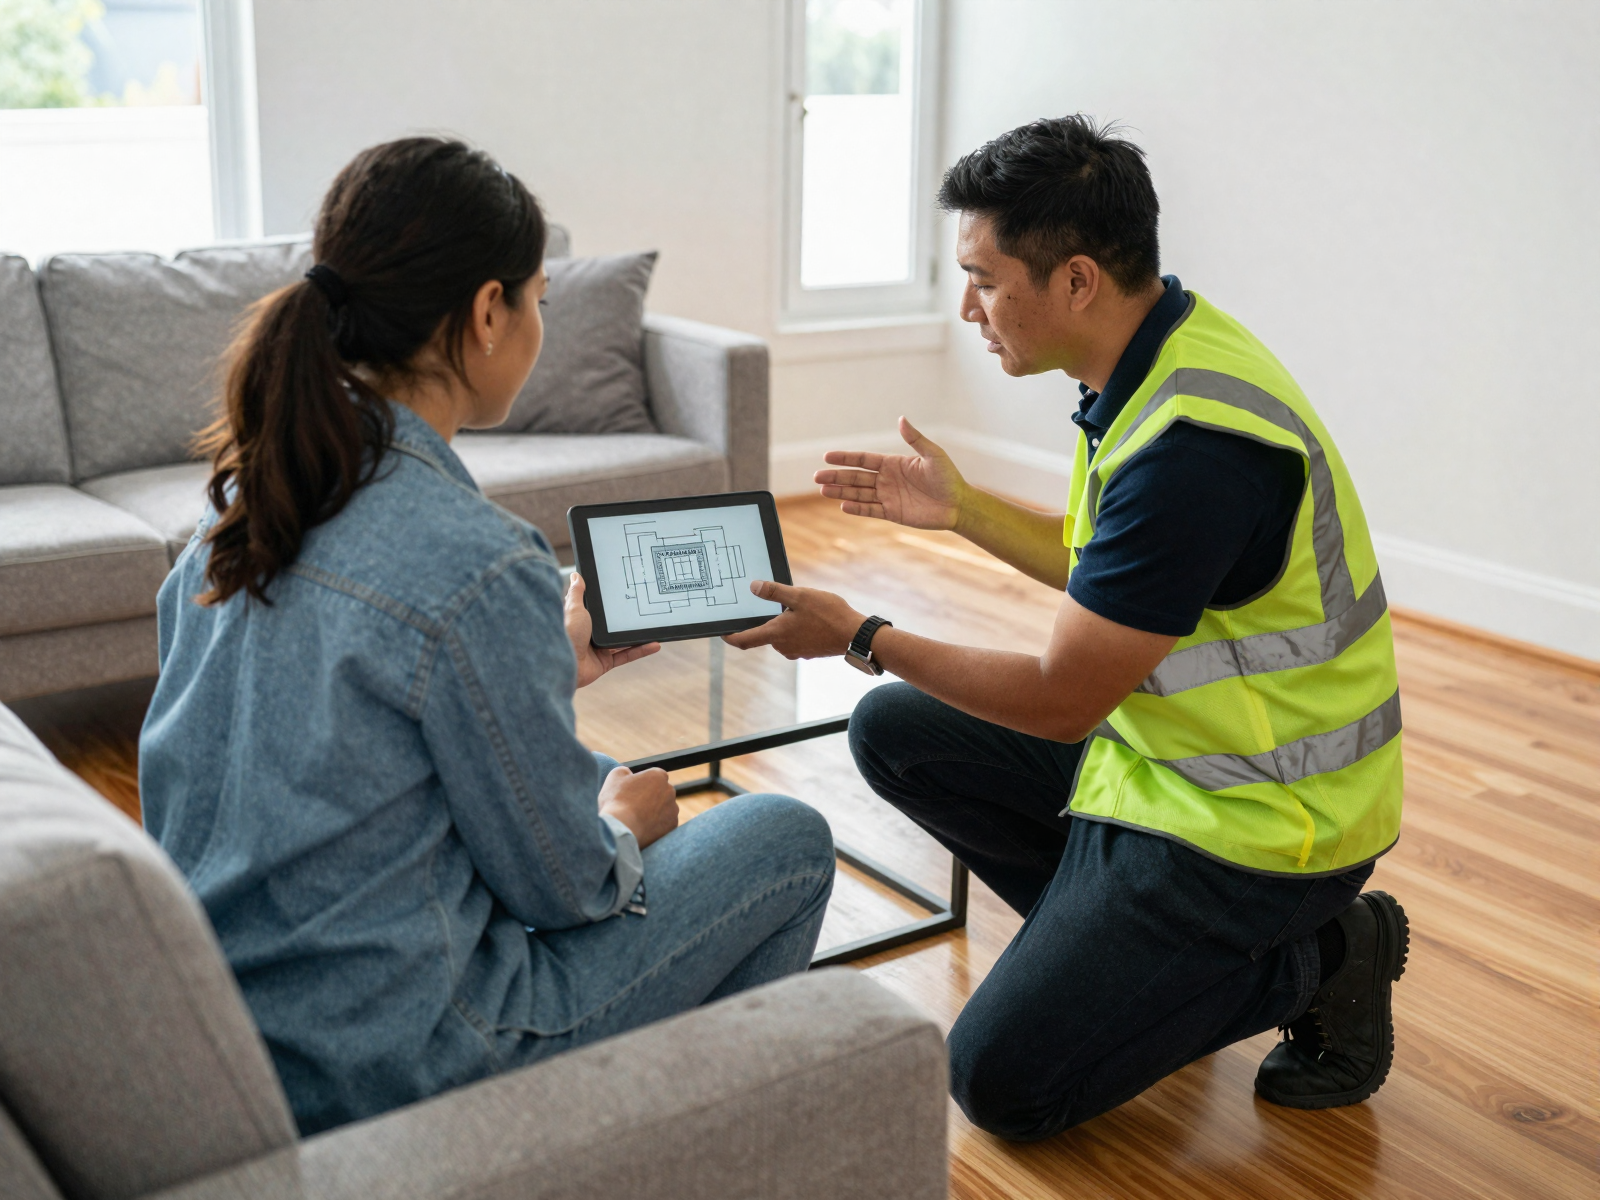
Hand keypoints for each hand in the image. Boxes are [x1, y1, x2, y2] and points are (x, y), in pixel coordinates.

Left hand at [565, 573, 659, 687]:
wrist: (562, 663)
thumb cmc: (566, 634)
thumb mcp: (574, 608)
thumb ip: (577, 593)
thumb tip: (575, 575)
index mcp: (582, 620)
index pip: (598, 610)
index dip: (610, 604)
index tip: (626, 596)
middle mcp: (590, 635)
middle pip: (613, 626)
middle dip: (628, 620)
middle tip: (645, 610)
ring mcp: (597, 650)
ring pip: (623, 642)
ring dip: (639, 636)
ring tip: (654, 628)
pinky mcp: (604, 663)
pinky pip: (626, 656)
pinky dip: (640, 651)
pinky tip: (654, 644)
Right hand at [599, 765, 677, 848]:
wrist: (622, 828)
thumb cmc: (617, 800)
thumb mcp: (615, 776)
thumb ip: (625, 771)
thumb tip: (628, 773)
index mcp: (658, 775)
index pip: (654, 777)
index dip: (642, 784)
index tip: (632, 792)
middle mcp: (670, 790)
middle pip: (661, 792)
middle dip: (650, 797)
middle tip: (634, 806)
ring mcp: (673, 809)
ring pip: (664, 808)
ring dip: (654, 811)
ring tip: (637, 818)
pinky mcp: (672, 825)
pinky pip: (665, 823)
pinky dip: (657, 825)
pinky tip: (644, 827)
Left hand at [722, 580, 865, 659]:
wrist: (855, 635)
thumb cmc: (828, 614)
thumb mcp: (799, 596)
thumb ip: (774, 592)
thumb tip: (753, 587)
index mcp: (776, 633)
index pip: (744, 640)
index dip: (730, 637)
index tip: (722, 633)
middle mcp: (783, 646)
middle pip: (765, 634)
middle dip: (767, 620)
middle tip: (776, 603)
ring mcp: (796, 651)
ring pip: (781, 635)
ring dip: (784, 623)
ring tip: (800, 608)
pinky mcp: (808, 652)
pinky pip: (795, 639)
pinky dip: (797, 628)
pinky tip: (811, 617)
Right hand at [814, 417, 968, 530]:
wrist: (958, 504)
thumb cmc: (948, 477)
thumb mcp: (933, 455)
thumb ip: (915, 439)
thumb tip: (901, 419)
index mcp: (893, 463)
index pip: (863, 459)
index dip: (846, 458)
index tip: (827, 456)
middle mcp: (887, 479)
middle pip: (856, 477)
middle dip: (836, 476)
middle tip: (817, 476)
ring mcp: (888, 497)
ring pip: (859, 493)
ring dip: (841, 491)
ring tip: (823, 490)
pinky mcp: (892, 513)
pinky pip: (871, 510)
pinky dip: (857, 508)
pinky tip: (843, 505)